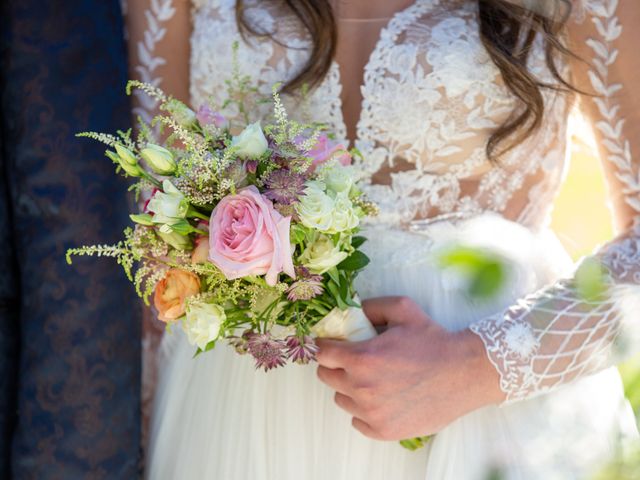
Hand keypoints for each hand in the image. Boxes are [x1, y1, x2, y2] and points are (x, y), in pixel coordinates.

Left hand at [316, 296, 504, 440]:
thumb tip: (349, 310)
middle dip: (336, 365)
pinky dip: (364, 411)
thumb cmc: (434, 340)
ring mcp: (372, 413)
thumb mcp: (402, 309)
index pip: (321, 354)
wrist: (465, 373)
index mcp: (362, 358)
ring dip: (349, 389)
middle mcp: (362, 388)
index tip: (334, 345)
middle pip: (326, 376)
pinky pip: (357, 421)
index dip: (326, 346)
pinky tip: (381, 399)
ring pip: (341, 399)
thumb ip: (370, 306)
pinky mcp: (384, 431)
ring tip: (372, 379)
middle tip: (355, 360)